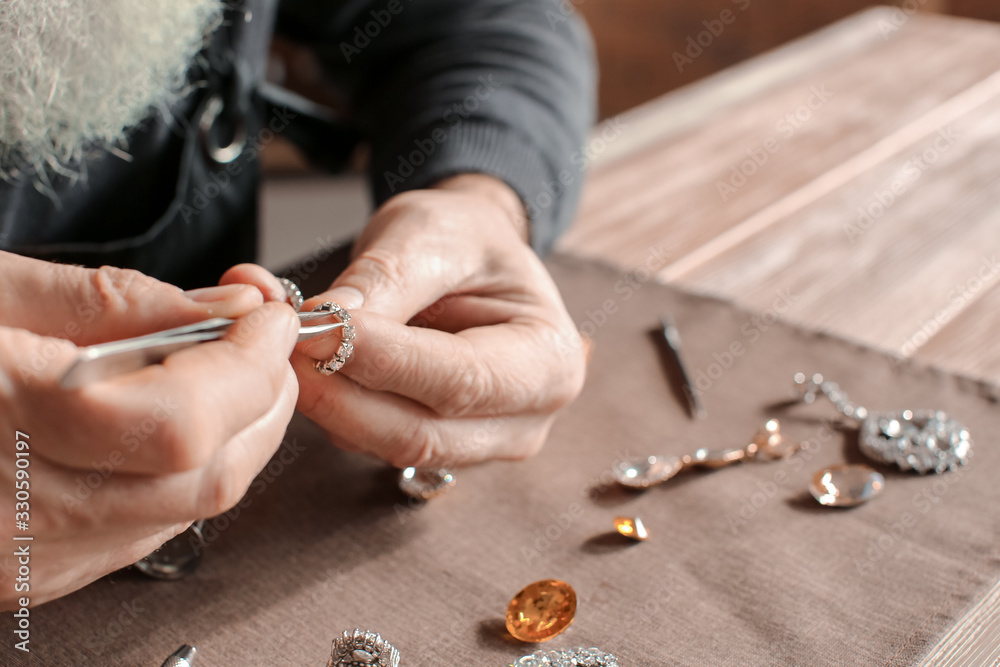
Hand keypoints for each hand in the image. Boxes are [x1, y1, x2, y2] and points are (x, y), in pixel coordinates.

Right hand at [0, 252, 298, 607]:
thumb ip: (117, 305)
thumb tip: (226, 307)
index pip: (182, 422)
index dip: (251, 363)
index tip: (270, 313)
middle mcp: (7, 514)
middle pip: (206, 476)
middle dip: (263, 398)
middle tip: (265, 338)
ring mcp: (15, 558)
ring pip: (188, 511)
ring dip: (237, 434)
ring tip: (227, 368)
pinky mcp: (21, 575)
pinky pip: (143, 530)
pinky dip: (186, 472)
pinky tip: (174, 419)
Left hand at [290, 175, 586, 467]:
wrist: (467, 258)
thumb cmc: (465, 239)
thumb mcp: (432, 232)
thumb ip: (387, 278)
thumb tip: (327, 322)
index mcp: (549, 361)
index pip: (461, 379)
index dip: (384, 361)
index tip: (314, 329)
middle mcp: (526, 419)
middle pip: (422, 432)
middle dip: (342, 393)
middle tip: (280, 345)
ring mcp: (480, 444)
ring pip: (387, 445)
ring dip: (327, 402)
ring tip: (284, 343)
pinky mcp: (433, 449)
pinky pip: (370, 442)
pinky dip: (329, 406)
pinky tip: (306, 362)